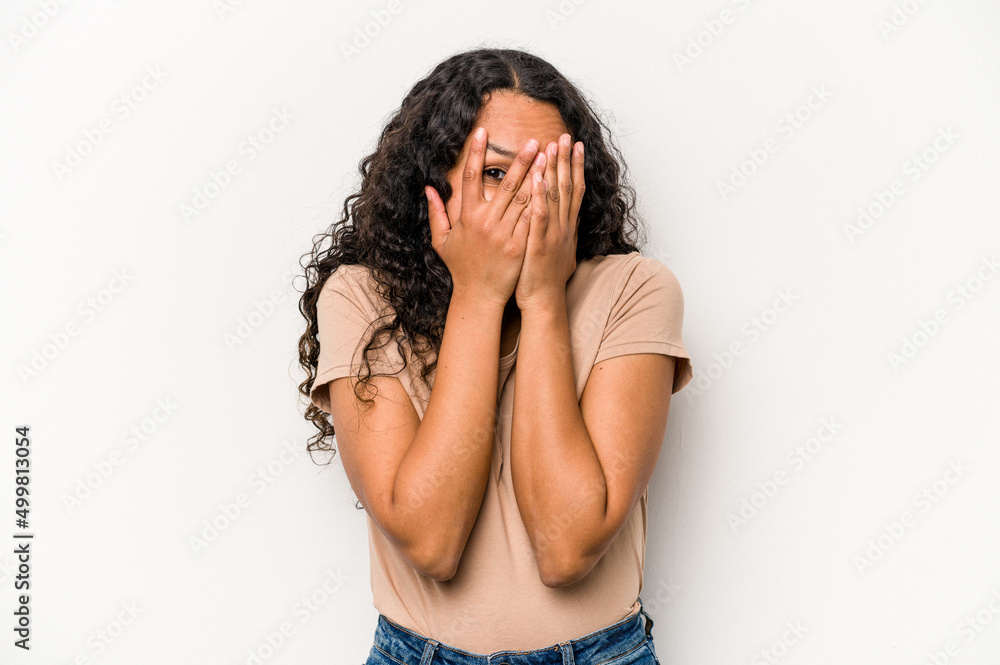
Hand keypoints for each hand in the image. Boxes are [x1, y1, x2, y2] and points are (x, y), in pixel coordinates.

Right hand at [426, 128, 546, 307]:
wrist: (478, 295)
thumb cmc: (461, 267)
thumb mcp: (442, 240)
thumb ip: (436, 212)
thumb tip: (428, 188)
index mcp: (467, 217)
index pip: (470, 177)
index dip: (476, 153)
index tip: (482, 132)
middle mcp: (486, 222)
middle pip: (505, 185)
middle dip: (520, 161)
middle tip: (533, 141)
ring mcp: (504, 234)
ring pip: (523, 199)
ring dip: (536, 176)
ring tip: (547, 157)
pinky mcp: (519, 246)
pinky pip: (533, 220)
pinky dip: (542, 202)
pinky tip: (552, 187)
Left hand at [514, 133, 584, 310]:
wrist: (544, 301)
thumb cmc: (546, 278)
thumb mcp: (560, 251)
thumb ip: (563, 232)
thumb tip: (570, 219)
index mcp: (567, 227)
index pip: (574, 190)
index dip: (575, 166)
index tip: (575, 145)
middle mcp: (563, 227)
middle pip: (567, 187)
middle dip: (566, 160)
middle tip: (565, 135)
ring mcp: (553, 234)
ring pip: (555, 196)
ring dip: (554, 170)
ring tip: (551, 147)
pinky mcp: (539, 243)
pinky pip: (539, 216)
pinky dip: (539, 196)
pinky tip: (536, 178)